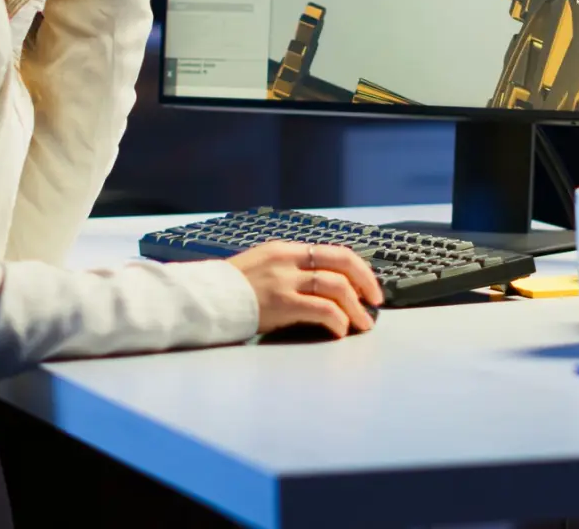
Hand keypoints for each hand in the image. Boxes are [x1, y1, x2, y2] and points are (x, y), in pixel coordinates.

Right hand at [227, 242, 383, 337]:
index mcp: (284, 249)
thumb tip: (321, 284)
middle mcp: (288, 260)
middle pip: (342, 263)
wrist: (204, 299)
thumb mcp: (261, 265)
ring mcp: (285, 281)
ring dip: (355, 308)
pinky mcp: (282, 303)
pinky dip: (338, 320)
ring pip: (336, 287)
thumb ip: (288, 269)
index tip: (368, 285)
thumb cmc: (229, 289)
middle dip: (365, 283)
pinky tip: (340, 330)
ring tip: (362, 324)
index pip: (333, 251)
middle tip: (374, 302)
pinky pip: (323, 310)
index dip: (358, 268)